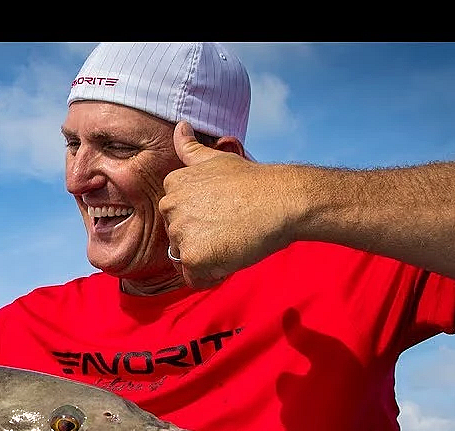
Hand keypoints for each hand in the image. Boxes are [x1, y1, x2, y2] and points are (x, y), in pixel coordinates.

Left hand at [160, 121, 296, 287]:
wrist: (283, 200)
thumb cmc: (256, 182)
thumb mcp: (218, 159)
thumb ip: (192, 149)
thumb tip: (180, 126)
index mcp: (173, 184)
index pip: (177, 216)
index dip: (203, 221)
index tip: (225, 214)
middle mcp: (170, 207)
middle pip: (179, 239)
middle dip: (202, 240)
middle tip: (232, 227)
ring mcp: (180, 232)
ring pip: (187, 259)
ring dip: (208, 258)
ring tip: (234, 240)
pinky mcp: (192, 257)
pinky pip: (195, 279)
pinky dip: (213, 275)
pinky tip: (232, 257)